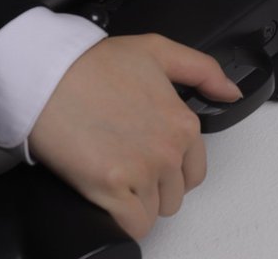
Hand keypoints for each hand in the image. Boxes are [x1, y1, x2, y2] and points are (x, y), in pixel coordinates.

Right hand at [27, 34, 240, 239]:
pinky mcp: (113, 189)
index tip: (146, 154)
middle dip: (153, 185)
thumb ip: (202, 70)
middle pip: (174, 194)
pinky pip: (134, 226)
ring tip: (111, 173)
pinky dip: (121, 219)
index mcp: (182, 122)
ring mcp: (142, 171)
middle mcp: (168, 150)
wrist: (47, 75)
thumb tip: (231, 92)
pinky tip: (106, 196)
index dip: (170, 166)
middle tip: (124, 162)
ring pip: (154, 211)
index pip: (194, 170)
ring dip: (135, 201)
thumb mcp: (156, 51)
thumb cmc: (93, 64)